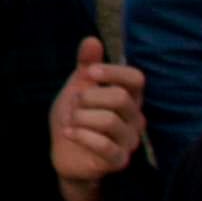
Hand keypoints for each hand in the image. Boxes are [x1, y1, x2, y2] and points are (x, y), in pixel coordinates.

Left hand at [47, 38, 146, 200]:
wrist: (65, 152)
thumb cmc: (76, 117)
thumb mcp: (77, 87)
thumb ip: (86, 65)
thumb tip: (91, 39)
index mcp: (129, 97)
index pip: (136, 78)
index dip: (112, 72)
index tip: (88, 72)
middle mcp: (135, 118)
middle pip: (120, 97)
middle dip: (88, 97)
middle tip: (73, 104)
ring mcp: (129, 140)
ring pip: (109, 120)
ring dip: (80, 117)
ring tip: (70, 121)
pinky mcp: (118, 160)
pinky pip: (104, 145)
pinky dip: (80, 135)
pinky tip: (68, 133)